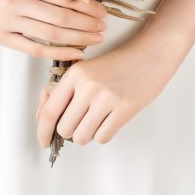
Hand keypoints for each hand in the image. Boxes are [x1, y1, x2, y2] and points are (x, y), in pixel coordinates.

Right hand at [0, 0, 107, 60]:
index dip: (87, 5)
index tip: (102, 9)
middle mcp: (16, 2)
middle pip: (62, 18)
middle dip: (88, 23)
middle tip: (105, 25)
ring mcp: (8, 21)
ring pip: (52, 34)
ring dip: (78, 37)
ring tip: (96, 38)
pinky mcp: (1, 36)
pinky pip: (35, 48)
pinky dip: (58, 52)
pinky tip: (76, 54)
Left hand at [36, 25, 185, 151]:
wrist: (151, 53)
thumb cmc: (119, 62)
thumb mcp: (87, 69)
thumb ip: (66, 91)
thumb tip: (44, 116)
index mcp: (75, 74)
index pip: (49, 110)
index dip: (42, 131)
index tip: (43, 141)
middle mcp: (88, 86)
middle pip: (64, 128)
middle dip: (71, 130)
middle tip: (82, 121)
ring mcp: (106, 99)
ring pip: (82, 137)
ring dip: (87, 134)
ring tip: (97, 120)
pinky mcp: (124, 109)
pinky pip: (102, 137)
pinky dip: (103, 134)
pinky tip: (110, 120)